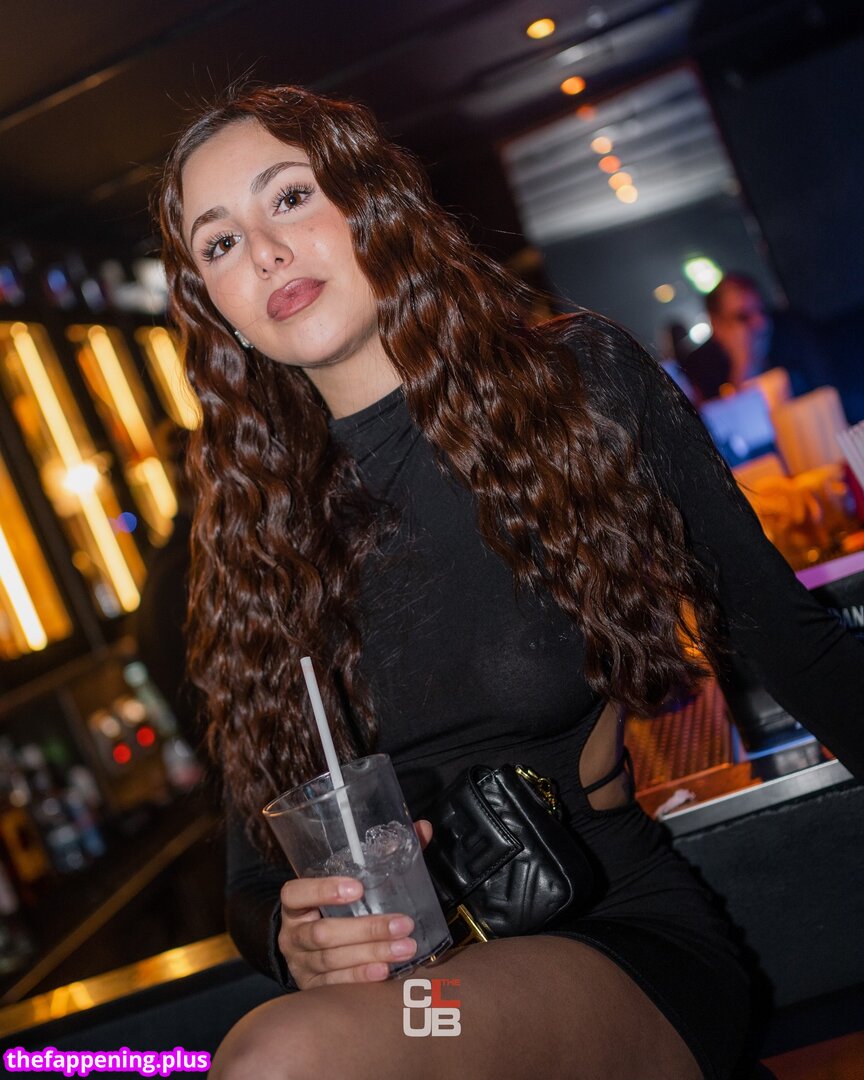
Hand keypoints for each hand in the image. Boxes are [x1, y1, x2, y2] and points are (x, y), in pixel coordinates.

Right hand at [278, 819, 432, 989]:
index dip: (323, 890)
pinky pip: (336, 985)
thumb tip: (422, 828)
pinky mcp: (311, 988)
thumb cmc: (333, 906)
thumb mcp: (347, 881)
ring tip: (405, 948)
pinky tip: (385, 972)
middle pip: (323, 933)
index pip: (296, 893)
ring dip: (372, 954)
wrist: (307, 948)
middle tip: (402, 924)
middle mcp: (293, 934)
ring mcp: (300, 964)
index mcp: (295, 902)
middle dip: (366, 929)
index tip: (358, 887)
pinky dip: (361, 977)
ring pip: (332, 960)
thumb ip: (384, 854)